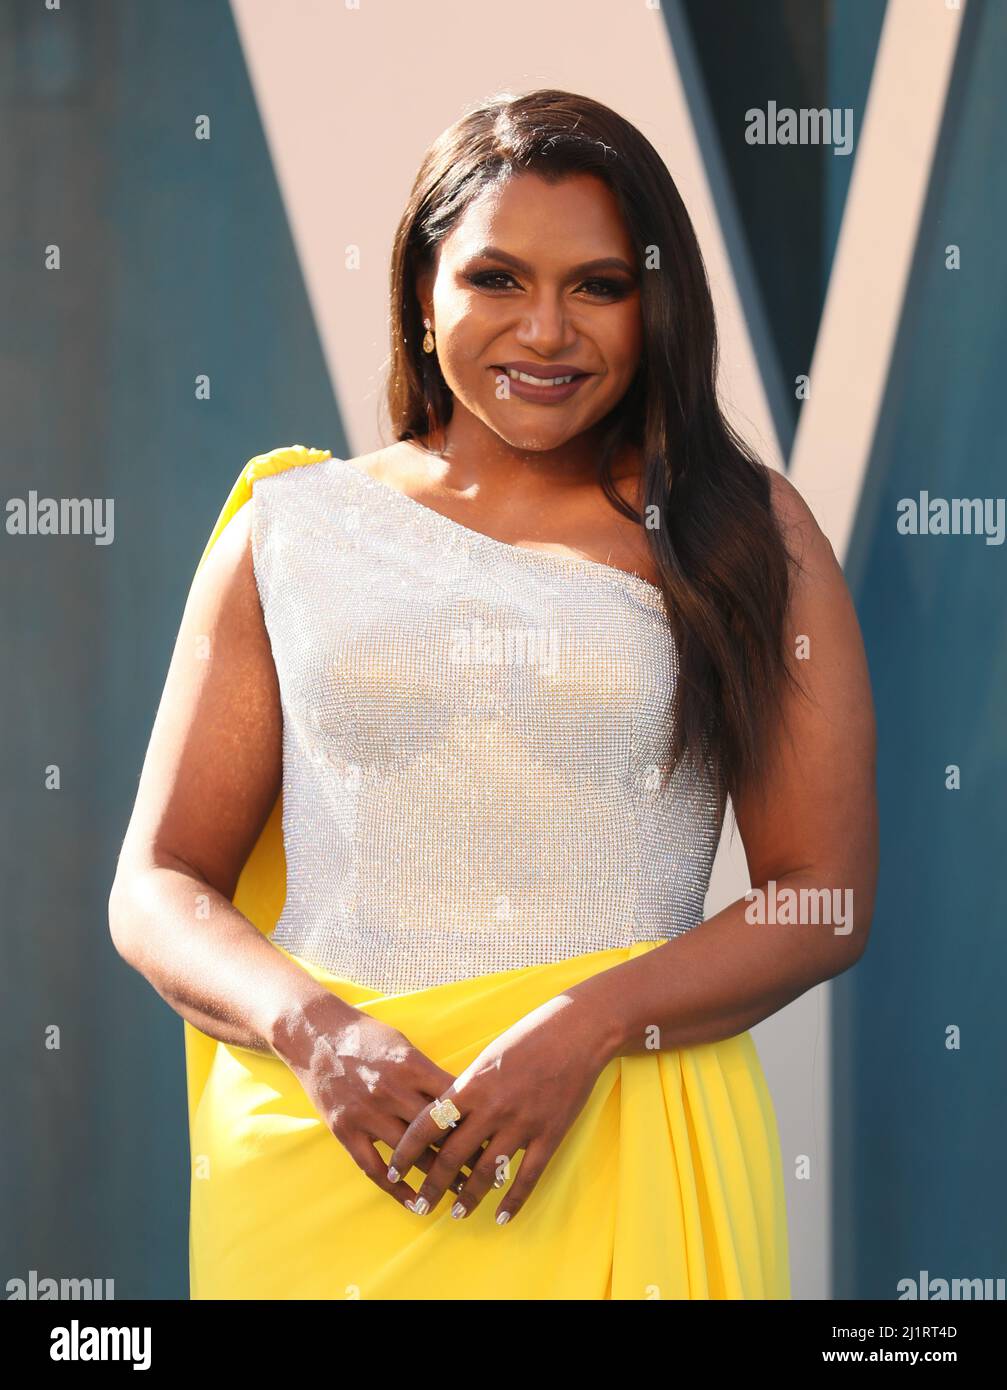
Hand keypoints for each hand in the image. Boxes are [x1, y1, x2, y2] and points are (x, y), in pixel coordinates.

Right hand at [272, 991, 478, 1207]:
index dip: (478, 1123)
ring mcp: (367, 1114)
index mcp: (412, 1067)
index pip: (454, 1102)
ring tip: (462, 1194)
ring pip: (410, 1155)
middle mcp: (392, 1092)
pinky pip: (374, 1168)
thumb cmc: (366, 1036)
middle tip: (489, 1173)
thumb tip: (464, 1096)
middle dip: (466, 1154)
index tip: (497, 1140)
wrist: (315, 1035)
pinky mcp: (345, 1130)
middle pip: (437, 1132)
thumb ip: (430, 1073)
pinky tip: (416, 1202)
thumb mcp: (404, 1045)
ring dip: (438, 1177)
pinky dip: (396, 1189)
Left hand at [386, 993, 611, 1223]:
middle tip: (421, 1206)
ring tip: (456, 1213)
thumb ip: (466, 1088)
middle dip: (432, 1186)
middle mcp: (491, 1109)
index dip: (407, 1151)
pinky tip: (502, 1217)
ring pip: (486, 1173)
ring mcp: (522, 1124)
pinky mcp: (549, 1135)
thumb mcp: (487, 1057)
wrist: (575, 1033)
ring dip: (468, 1197)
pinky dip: (513, 1201)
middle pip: (451, 1157)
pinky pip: (527, 1177)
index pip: (428, 1126)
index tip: (393, 1169)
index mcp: (471, 1086)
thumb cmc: (528, 1037)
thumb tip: (446, 1117)